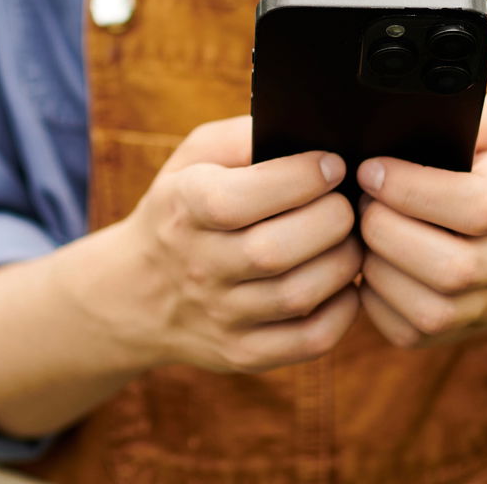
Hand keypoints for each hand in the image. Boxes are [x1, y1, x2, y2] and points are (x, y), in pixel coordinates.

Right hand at [113, 116, 360, 373]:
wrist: (136, 292)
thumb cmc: (184, 207)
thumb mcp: (194, 157)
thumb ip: (243, 136)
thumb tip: (306, 131)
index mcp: (183, 208)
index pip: (240, 199)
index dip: (298, 179)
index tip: (332, 165)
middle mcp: (197, 266)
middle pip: (275, 251)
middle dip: (331, 220)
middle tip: (348, 204)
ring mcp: (219, 317)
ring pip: (298, 296)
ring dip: (344, 262)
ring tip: (350, 240)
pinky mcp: (242, 354)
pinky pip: (309, 341)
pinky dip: (344, 311)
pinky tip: (346, 284)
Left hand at [356, 95, 486, 348]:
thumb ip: (460, 113)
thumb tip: (402, 112)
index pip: (475, 207)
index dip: (412, 189)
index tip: (371, 168)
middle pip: (449, 268)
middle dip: (386, 229)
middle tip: (361, 201)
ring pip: (427, 307)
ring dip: (376, 267)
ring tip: (362, 232)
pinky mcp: (454, 332)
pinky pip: (406, 330)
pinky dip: (374, 299)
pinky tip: (370, 263)